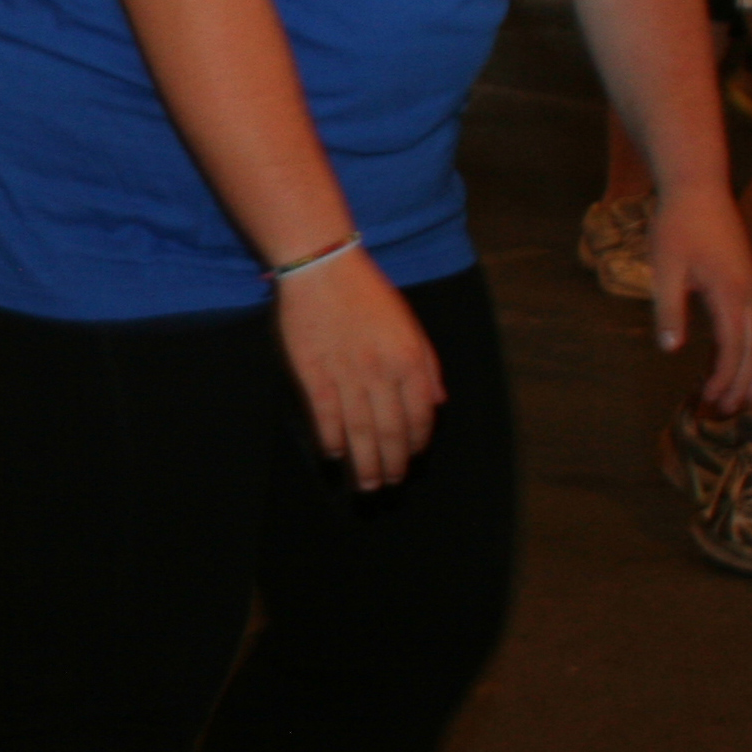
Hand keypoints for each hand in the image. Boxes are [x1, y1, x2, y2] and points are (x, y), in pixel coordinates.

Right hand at [274, 246, 444, 490]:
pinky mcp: (314, 373)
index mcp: (409, 360)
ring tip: (366, 485)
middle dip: (392, 464)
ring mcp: (346, 375)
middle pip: (390, 431)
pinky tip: (335, 454)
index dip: (417, 442)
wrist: (322, 267)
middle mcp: (381, 373)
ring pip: (360, 431)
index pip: (421, 415)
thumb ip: (427, 364)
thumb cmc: (368, 292)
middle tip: (389, 485)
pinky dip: (332, 439)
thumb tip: (438, 402)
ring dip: (365, 463)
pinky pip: (326, 416)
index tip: (411, 457)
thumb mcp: (410, 323)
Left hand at [650, 183, 751, 414]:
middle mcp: (749, 293)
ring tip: (747, 398)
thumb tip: (670, 348)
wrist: (698, 186)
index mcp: (729, 293)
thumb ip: (668, 309)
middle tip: (730, 411)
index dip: (724, 377)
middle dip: (744, 382)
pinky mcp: (747, 279)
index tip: (710, 399)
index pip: (733, 347)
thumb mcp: (665, 268)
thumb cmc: (677, 225)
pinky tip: (743, 358)